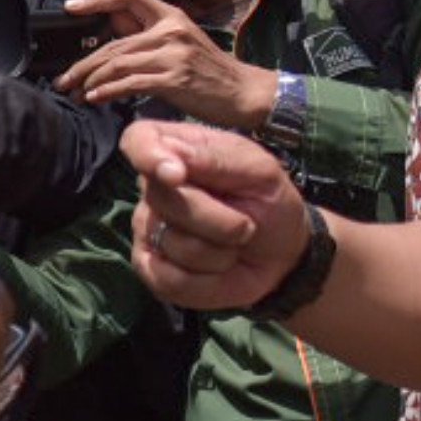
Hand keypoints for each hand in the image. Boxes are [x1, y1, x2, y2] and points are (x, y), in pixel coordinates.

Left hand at [57, 0, 274, 128]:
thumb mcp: (184, 42)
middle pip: (114, 42)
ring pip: (117, 63)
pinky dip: (107, 92)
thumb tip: (115, 38)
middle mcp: (170, 30)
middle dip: (83, 63)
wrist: (244, 92)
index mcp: (172, 16)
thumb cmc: (211, 72)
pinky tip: (94, 98)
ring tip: (74, 92)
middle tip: (63, 79)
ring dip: (90, 80)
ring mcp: (172, 54)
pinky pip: (130, 83)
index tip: (71, 7)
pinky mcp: (174, 79)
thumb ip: (152, 37)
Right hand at [124, 119, 309, 309]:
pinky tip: (220, 268)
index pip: (139, 140)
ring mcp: (148, 231)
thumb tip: (170, 166)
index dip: (148, 155)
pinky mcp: (152, 271)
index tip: (176, 175)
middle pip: (163, 199)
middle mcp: (153, 190)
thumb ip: (214, 160)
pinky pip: (173, 280)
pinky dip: (210, 280)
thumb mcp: (258, 171)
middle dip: (216, 218)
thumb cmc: (268, 202)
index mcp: (176, 150)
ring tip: (233, 245)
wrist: (281, 254)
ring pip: (175, 244)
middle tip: (245, 224)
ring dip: (220, 251)